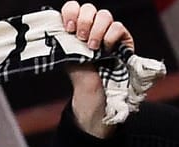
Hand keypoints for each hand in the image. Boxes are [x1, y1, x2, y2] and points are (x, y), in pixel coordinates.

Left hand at [61, 3, 132, 138]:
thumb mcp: (70, 66)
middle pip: (88, 9)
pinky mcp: (123, 42)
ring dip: (97, 29)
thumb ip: (66, 48)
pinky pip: (119, 27)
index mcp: (75, 34)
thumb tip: (56, 34)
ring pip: (104, 15)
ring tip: (93, 47)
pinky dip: (111, 35)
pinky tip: (105, 49)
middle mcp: (91, 32)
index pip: (73, 10)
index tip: (67, 28)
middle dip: (83, 20)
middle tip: (80, 36)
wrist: (100, 104)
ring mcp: (108, 36)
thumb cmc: (84, 88)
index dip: (70, 12)